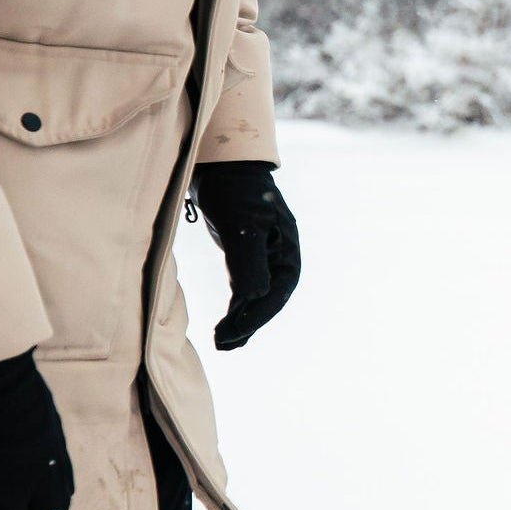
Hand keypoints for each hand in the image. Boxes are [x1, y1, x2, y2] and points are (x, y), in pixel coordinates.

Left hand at [192, 162, 300, 349]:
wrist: (223, 164)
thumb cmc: (235, 191)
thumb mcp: (243, 225)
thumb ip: (249, 261)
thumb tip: (255, 298)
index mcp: (288, 251)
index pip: (276, 294)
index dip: (256, 317)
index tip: (231, 333)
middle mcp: (281, 257)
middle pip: (269, 300)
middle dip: (248, 325)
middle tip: (223, 345)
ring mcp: (265, 256)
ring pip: (257, 298)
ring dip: (242, 321)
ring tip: (223, 343)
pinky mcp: (247, 253)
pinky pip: (246, 288)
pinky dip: (237, 307)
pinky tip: (226, 321)